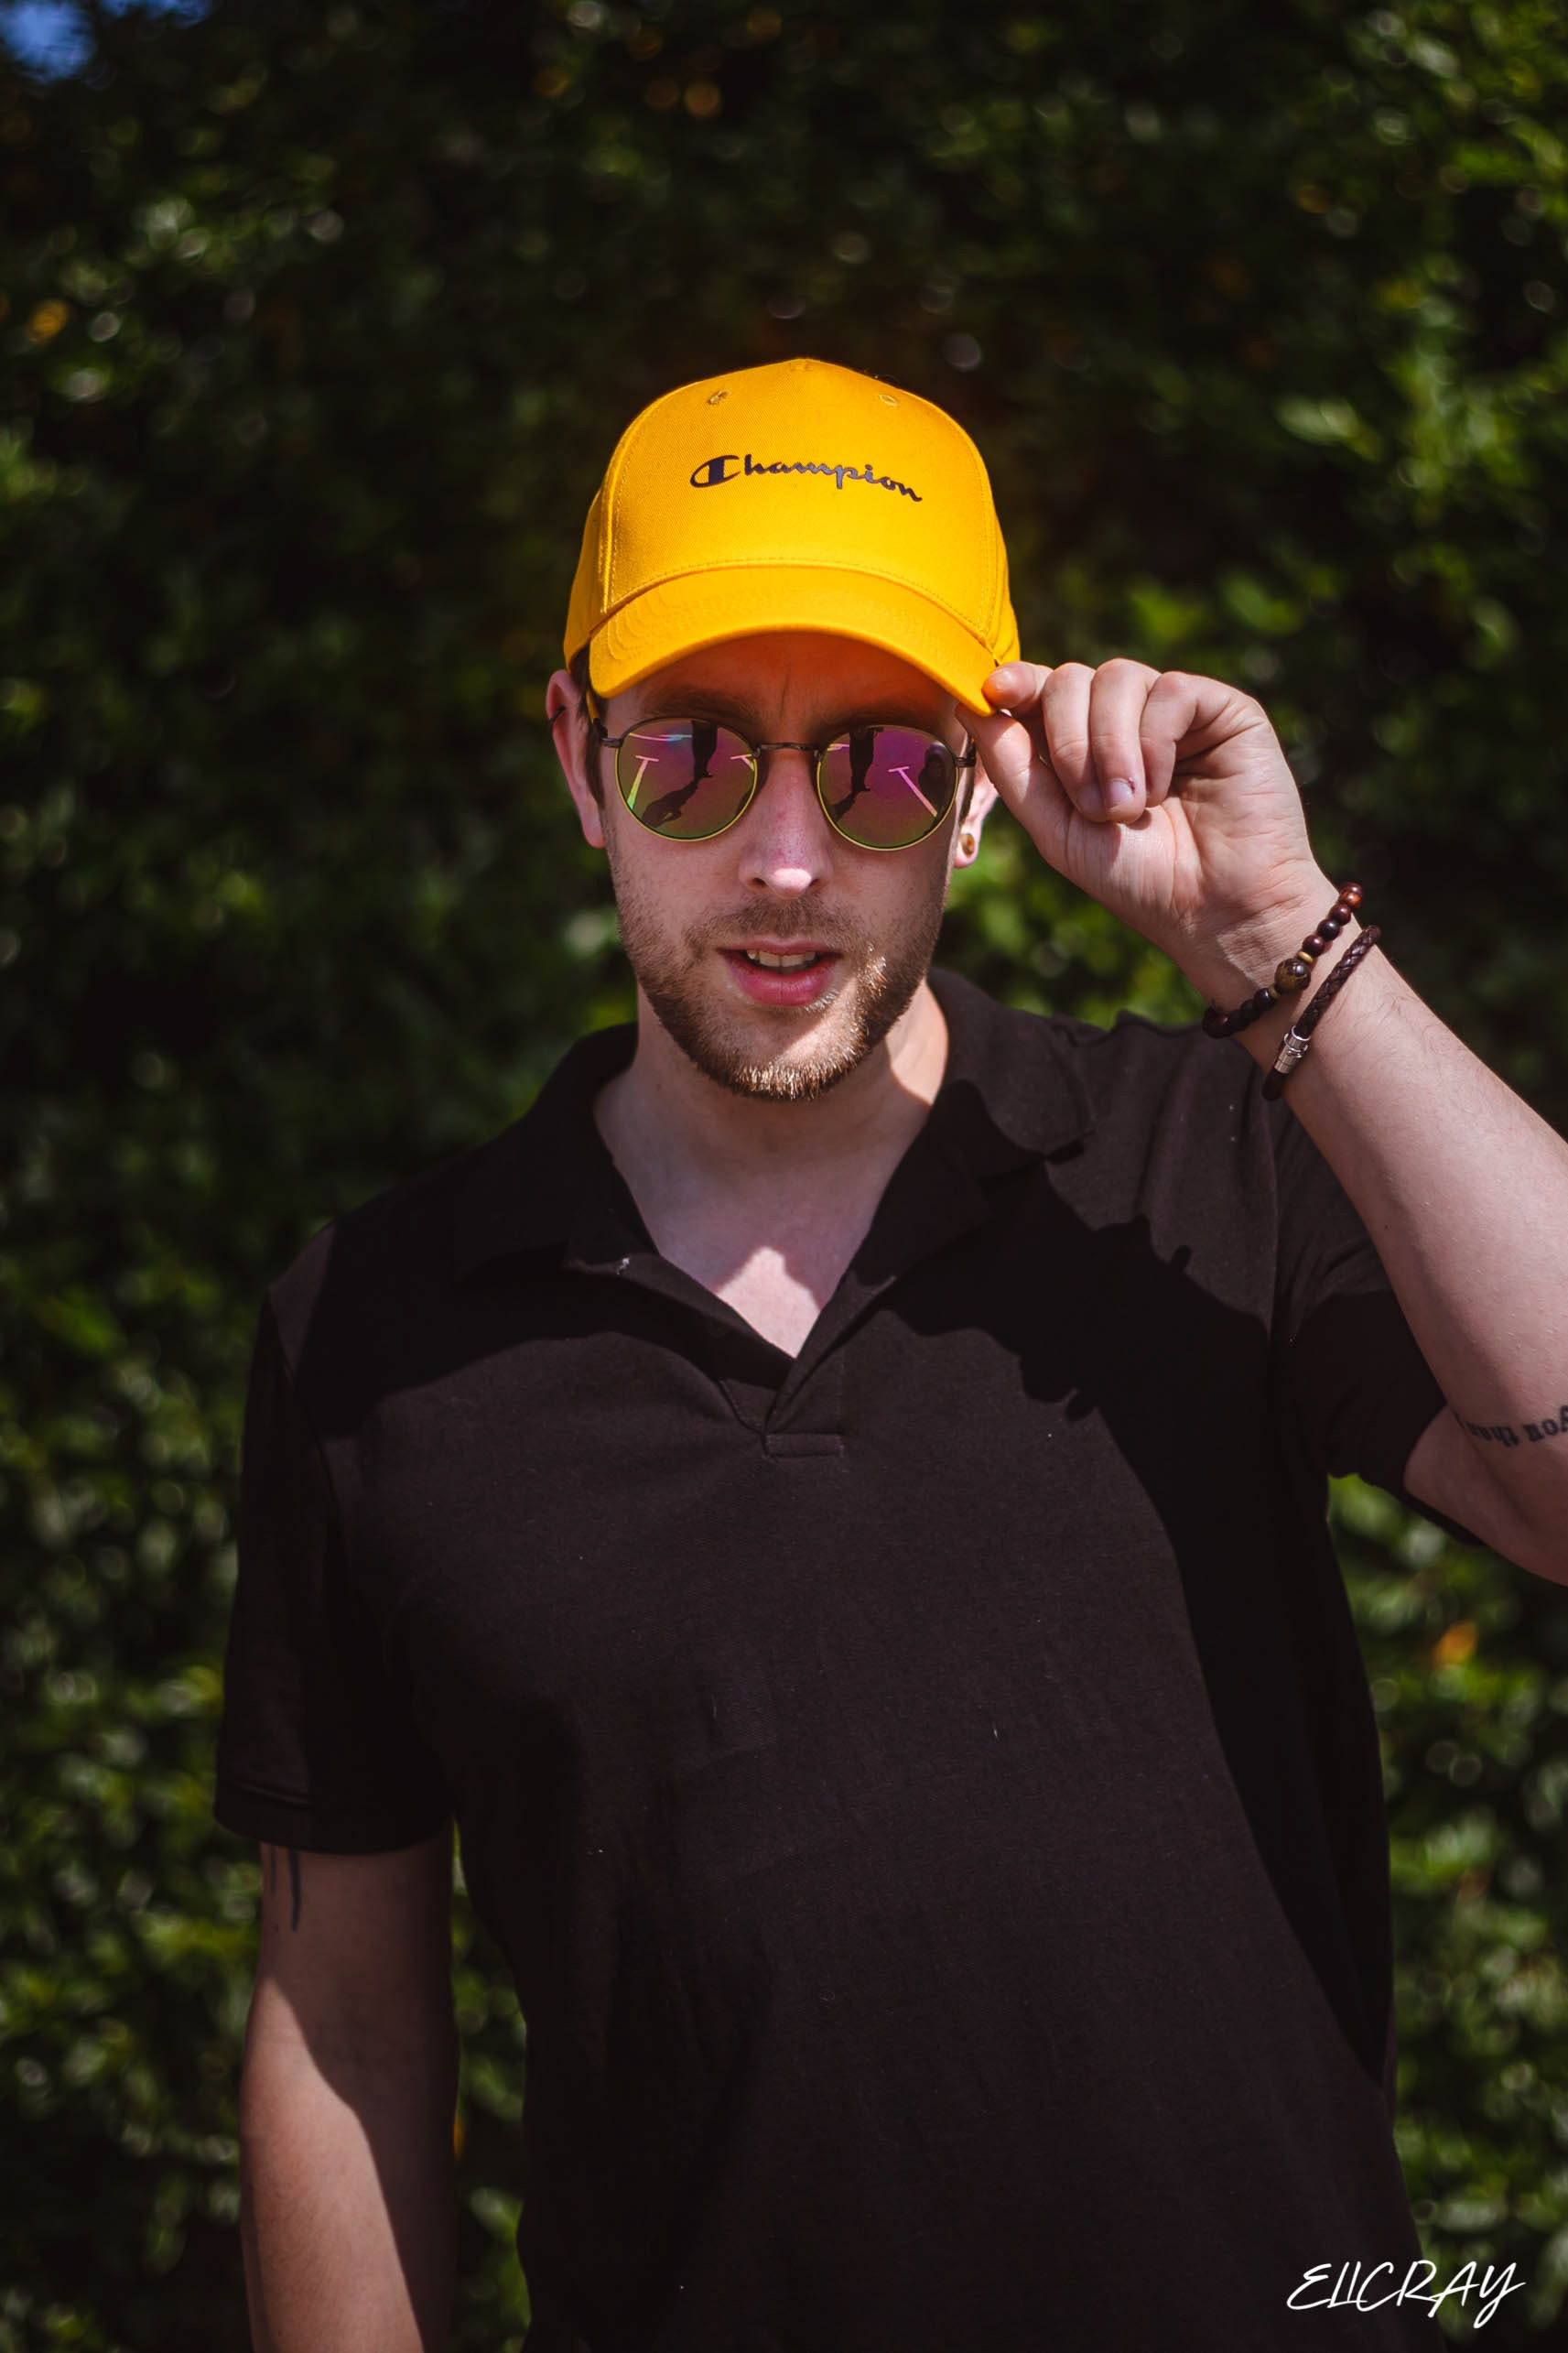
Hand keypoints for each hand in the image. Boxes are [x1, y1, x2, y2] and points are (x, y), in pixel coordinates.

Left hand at [971, 658, 1334, 1001]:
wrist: (1216, 911)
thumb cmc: (1140, 880)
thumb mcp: (1058, 830)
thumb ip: (1014, 770)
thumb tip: (972, 705)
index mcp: (1083, 745)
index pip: (1041, 691)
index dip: (1016, 683)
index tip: (996, 692)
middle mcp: (1126, 720)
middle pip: (1071, 678)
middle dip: (1067, 740)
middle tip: (1092, 806)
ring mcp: (1173, 711)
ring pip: (1117, 676)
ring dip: (1109, 747)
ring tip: (1128, 808)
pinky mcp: (1221, 710)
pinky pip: (1168, 688)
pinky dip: (1153, 741)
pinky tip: (1162, 787)